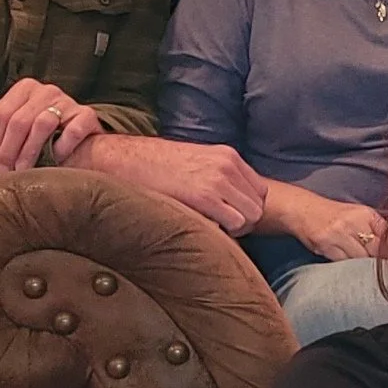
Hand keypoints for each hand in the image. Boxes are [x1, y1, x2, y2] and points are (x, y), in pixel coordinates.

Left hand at [0, 79, 100, 171]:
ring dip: (28, 152)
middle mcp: (47, 91)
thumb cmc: (44, 132)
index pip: (0, 113)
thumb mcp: (16, 121)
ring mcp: (68, 102)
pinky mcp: (87, 116)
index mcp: (26, 89)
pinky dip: (62, 147)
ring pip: (42, 125)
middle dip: (7, 150)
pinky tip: (55, 160)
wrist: (82, 138)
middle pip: (18, 121)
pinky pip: (72, 131)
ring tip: (22, 171)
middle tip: (2, 171)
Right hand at [70, 135, 268, 232]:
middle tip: (223, 227)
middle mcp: (228, 165)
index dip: (248, 207)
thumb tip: (231, 199)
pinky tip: (204, 227)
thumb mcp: (197, 160)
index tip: (230, 215)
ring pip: (251, 216)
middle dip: (245, 220)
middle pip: (259, 205)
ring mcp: (218, 180)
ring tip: (213, 227)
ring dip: (236, 228)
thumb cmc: (156, 166)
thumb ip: (218, 175)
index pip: (260, 189)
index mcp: (228, 155)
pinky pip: (233, 223)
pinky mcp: (205, 197)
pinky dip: (224, 232)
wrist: (127, 159)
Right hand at [287, 190, 386, 263]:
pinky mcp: (326, 246)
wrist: (303, 210)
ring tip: (368, 271)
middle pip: (376, 250)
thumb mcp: (358, 214)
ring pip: (361, 259)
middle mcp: (353, 222)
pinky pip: (344, 263)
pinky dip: (349, 268)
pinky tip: (351, 269)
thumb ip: (377, 228)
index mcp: (365, 214)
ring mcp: (338, 235)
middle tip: (386, 270)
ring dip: (366, 267)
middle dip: (381, 261)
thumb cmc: (334, 214)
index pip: (387, 235)